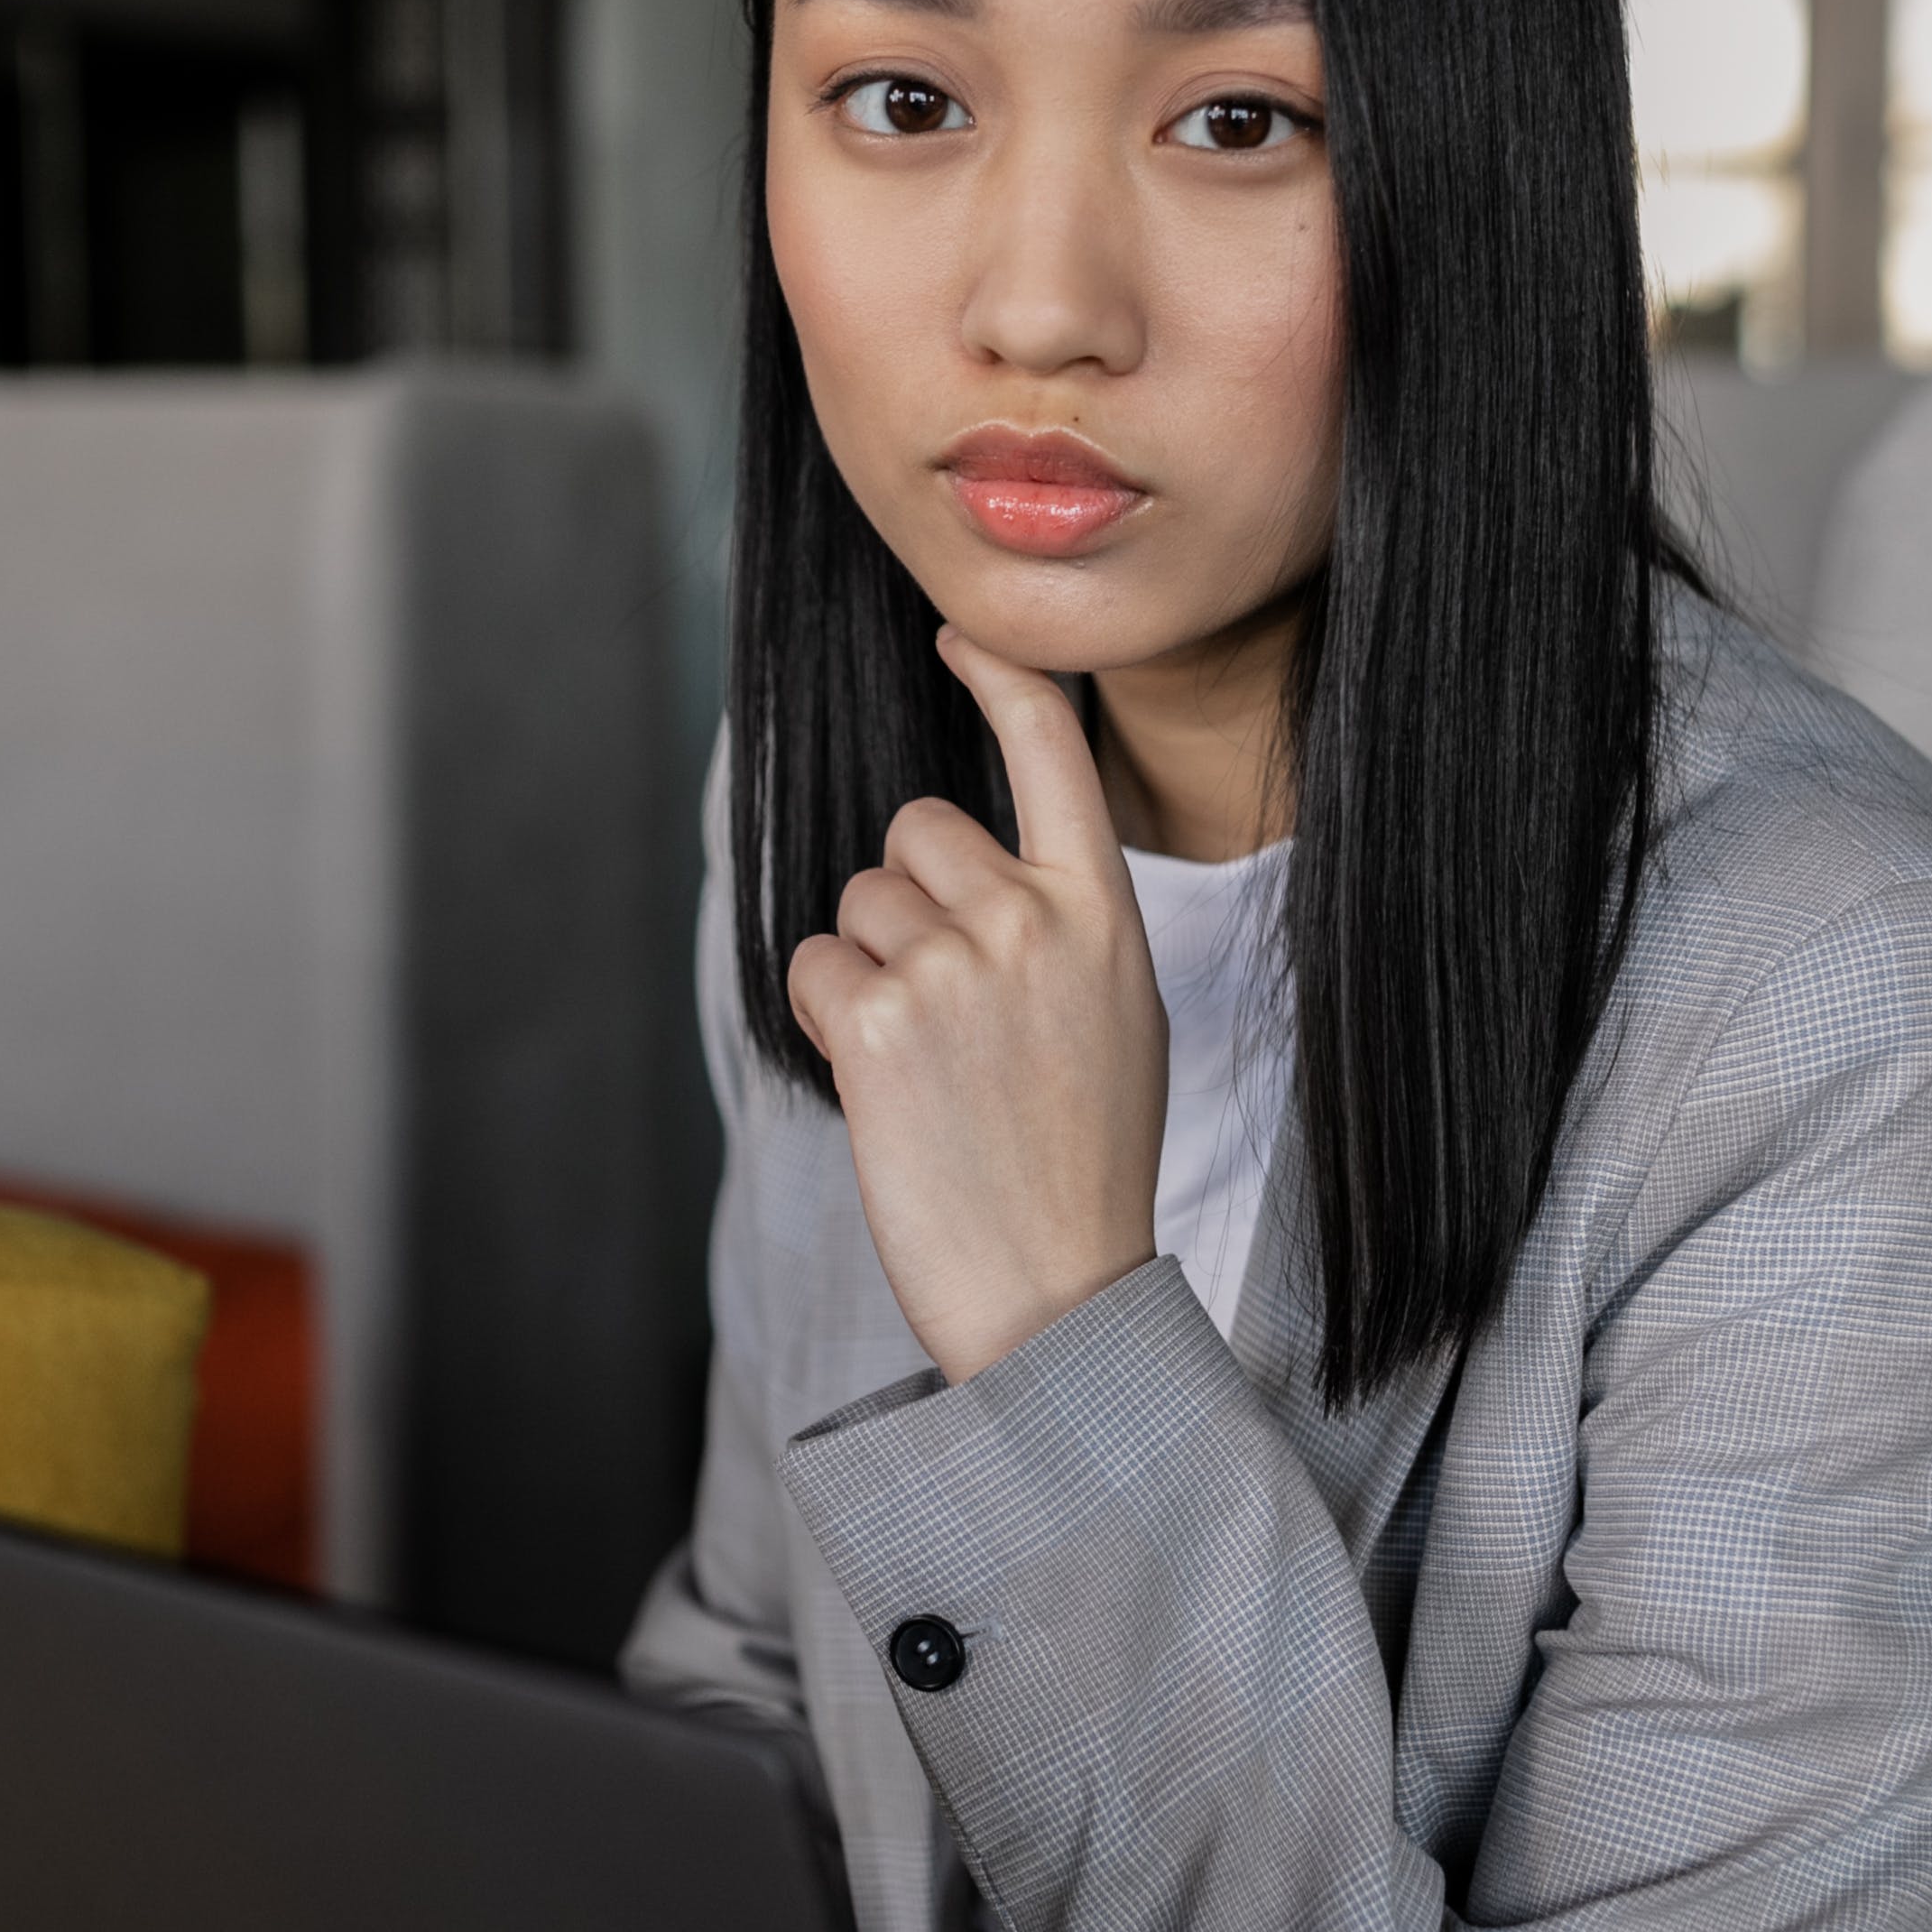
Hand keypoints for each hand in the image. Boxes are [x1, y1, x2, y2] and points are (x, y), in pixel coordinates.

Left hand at [787, 630, 1166, 1385]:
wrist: (1060, 1293)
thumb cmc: (1084, 1166)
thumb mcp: (1118, 1017)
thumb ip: (1061, 925)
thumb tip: (982, 871)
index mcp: (1103, 914)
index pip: (1051, 752)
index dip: (1000, 679)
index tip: (959, 638)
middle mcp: (1031, 919)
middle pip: (914, 832)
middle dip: (907, 904)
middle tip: (949, 1014)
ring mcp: (952, 965)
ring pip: (857, 902)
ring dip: (867, 970)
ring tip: (928, 1068)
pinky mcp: (874, 1019)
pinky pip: (813, 964)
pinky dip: (828, 1018)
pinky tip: (885, 1087)